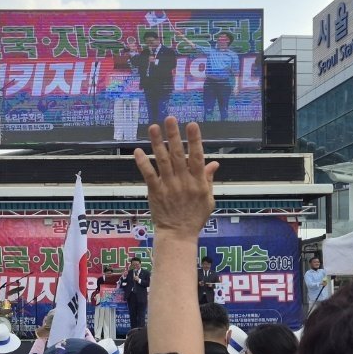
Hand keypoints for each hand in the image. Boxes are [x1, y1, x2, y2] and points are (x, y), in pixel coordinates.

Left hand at [133, 117, 218, 235]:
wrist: (178, 235)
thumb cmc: (194, 217)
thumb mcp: (208, 199)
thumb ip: (209, 179)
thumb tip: (215, 163)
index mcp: (198, 182)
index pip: (197, 157)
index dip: (195, 140)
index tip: (192, 124)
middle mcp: (183, 182)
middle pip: (178, 154)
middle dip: (174, 135)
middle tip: (170, 118)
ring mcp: (168, 186)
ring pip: (162, 161)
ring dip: (157, 143)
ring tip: (153, 127)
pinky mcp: (155, 192)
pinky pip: (148, 175)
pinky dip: (143, 163)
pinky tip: (138, 151)